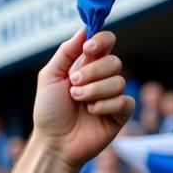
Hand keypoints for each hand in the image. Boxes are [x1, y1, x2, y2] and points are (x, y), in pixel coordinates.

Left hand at [32, 29, 133, 171]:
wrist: (53, 143)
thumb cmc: (48, 112)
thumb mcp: (49, 77)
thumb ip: (65, 52)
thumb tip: (84, 29)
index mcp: (87, 66)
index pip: (106, 42)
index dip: (101, 41)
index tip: (88, 49)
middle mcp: (102, 78)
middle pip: (113, 61)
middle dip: (92, 72)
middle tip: (73, 86)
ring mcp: (112, 96)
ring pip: (119, 81)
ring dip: (94, 91)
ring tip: (77, 101)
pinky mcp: (120, 114)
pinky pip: (124, 101)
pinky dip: (105, 105)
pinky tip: (92, 112)